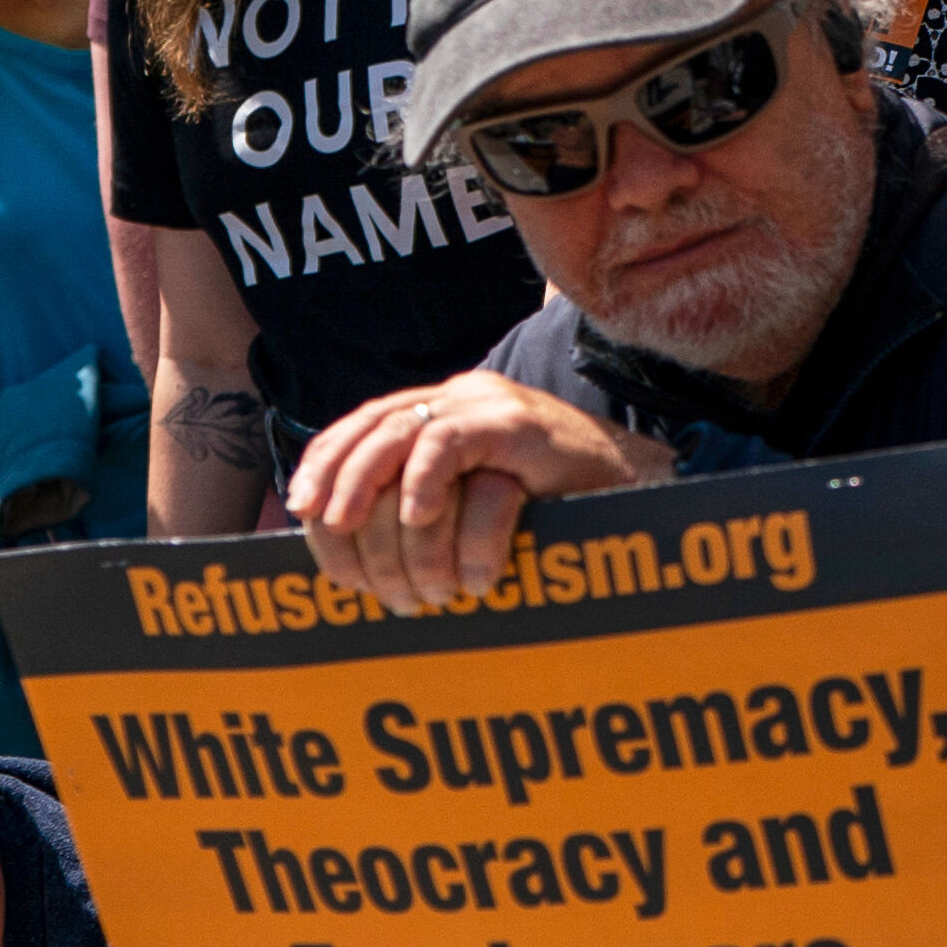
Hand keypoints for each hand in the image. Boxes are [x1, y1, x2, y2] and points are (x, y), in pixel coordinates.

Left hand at [284, 369, 664, 610]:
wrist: (645, 492)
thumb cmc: (561, 515)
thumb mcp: (481, 508)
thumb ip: (435, 510)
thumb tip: (358, 549)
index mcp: (448, 412)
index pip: (366, 424)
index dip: (326, 461)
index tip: (302, 508)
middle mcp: (464, 397)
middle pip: (375, 424)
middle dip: (338, 476)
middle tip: (323, 524)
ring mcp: (493, 404)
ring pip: (403, 430)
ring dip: (371, 486)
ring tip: (356, 528)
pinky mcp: (521, 422)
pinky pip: (453, 440)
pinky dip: (425, 478)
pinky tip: (420, 516)